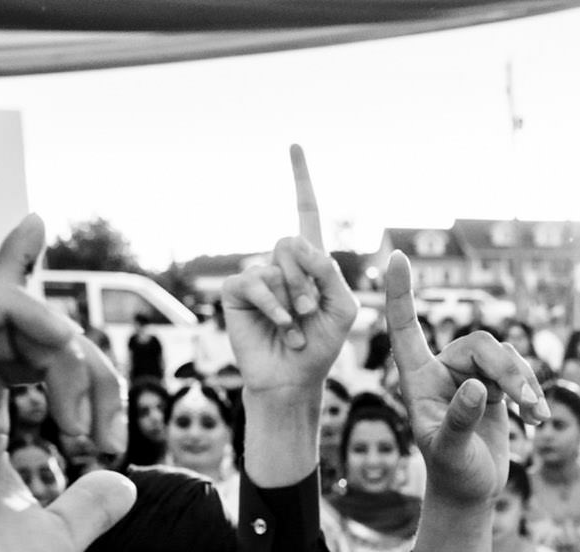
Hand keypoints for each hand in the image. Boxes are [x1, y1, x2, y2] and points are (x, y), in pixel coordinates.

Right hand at [0, 215, 133, 551]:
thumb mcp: (56, 537)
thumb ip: (87, 505)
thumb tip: (120, 485)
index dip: (19, 277)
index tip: (38, 228)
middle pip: (16, 319)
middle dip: (80, 354)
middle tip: (102, 424)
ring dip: (57, 340)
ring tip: (80, 404)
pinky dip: (19, 309)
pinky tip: (57, 347)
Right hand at [219, 145, 357, 397]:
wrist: (294, 379)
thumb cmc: (321, 345)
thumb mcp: (343, 307)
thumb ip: (331, 272)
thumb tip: (299, 245)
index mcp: (309, 262)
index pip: (305, 212)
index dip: (301, 179)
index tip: (294, 144)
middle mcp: (280, 263)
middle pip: (291, 241)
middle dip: (306, 278)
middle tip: (309, 311)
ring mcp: (257, 276)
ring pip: (275, 265)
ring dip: (292, 299)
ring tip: (296, 326)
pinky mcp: (236, 292)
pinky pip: (255, 282)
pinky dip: (274, 306)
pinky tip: (282, 326)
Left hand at [384, 250, 543, 504]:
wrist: (471, 492)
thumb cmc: (452, 473)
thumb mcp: (450, 452)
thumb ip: (459, 420)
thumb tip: (476, 387)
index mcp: (418, 380)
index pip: (405, 328)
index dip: (400, 293)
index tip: (396, 257)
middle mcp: (442, 371)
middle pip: (479, 343)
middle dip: (507, 370)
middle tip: (525, 402)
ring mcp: (469, 377)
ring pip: (503, 356)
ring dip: (523, 382)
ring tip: (533, 415)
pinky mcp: (493, 387)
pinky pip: (517, 371)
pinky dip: (531, 391)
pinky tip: (538, 418)